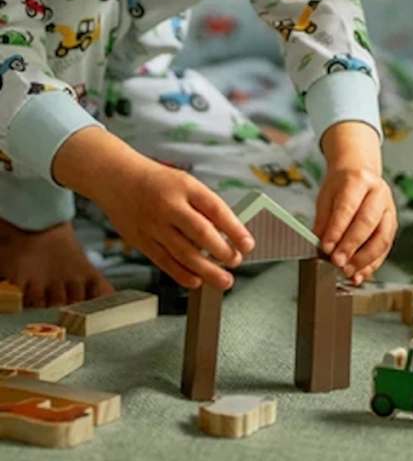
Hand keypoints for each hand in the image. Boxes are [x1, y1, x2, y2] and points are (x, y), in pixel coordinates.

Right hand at [53, 127, 254, 290]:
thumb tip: (229, 233)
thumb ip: (204, 206)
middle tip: (236, 262)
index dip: (234, 229)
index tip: (248, 244)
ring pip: (184, 253)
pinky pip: (164, 261)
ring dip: (207, 270)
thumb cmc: (157, 181)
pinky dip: (182, 274)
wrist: (117, 178)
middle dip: (222, 251)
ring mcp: (153, 224)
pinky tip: (196, 281)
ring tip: (224, 280)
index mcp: (185, 187)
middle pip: (201, 233)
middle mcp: (169, 206)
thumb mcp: (185, 183)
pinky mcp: (141, 240)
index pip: (216, 209)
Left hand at [313, 122, 397, 284]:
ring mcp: (389, 209)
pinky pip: (385, 248)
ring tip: (348, 271)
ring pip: (382, 237)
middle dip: (351, 246)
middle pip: (367, 222)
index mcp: (359, 180)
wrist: (360, 173)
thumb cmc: (341, 186)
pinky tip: (359, 274)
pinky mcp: (393, 224)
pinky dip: (372, 264)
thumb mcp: (326, 196)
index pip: (348, 207)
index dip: (337, 229)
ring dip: (364, 259)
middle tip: (337, 262)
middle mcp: (379, 193)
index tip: (326, 247)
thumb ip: (324, 221)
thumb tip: (321, 247)